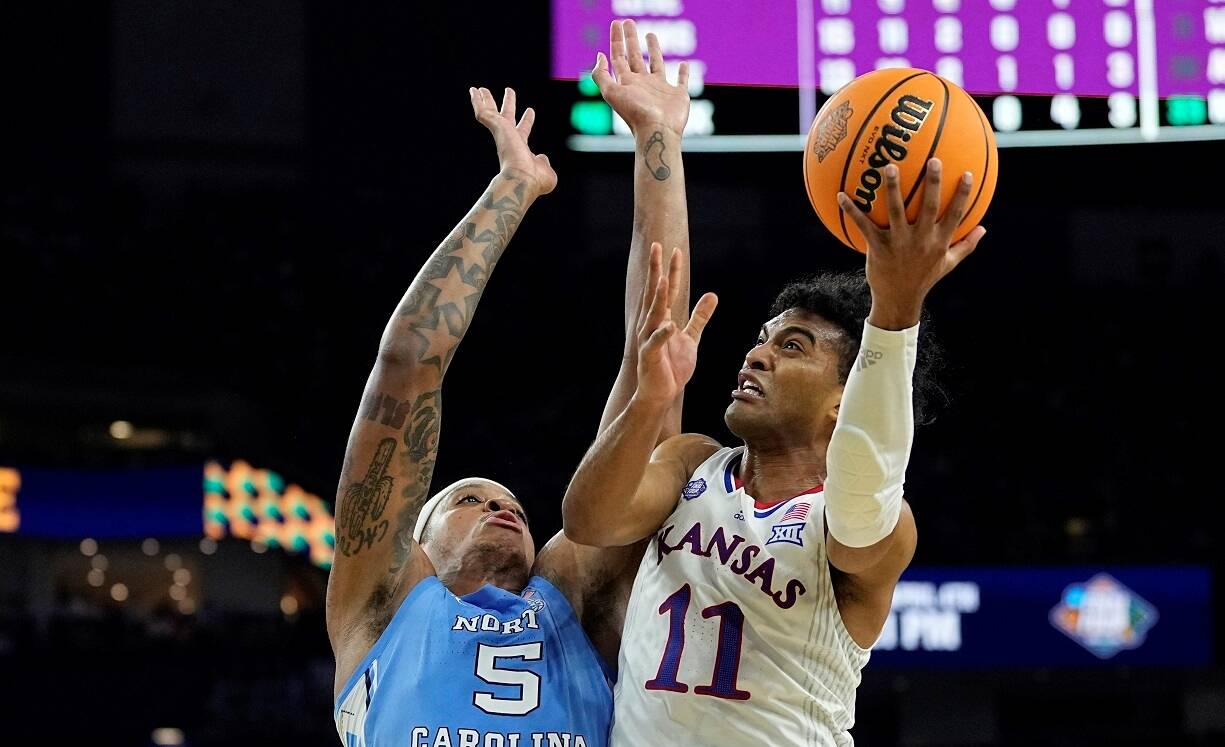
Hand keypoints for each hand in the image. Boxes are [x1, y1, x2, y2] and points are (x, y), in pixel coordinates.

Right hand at [470, 86, 556, 196]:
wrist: (523, 180)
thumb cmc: (535, 180)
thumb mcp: (545, 171)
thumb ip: (543, 163)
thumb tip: (541, 158)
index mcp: (521, 150)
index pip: (523, 131)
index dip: (527, 121)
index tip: (530, 110)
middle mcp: (510, 140)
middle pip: (507, 117)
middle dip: (509, 104)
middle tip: (509, 91)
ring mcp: (502, 134)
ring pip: (491, 113)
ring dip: (486, 100)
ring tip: (481, 89)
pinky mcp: (497, 127)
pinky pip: (484, 113)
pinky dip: (478, 102)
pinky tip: (473, 90)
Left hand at [592, 20, 689, 136]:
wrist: (657, 130)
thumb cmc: (635, 113)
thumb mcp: (611, 92)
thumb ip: (601, 75)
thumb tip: (600, 55)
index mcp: (627, 83)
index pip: (618, 56)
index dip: (616, 39)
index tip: (616, 22)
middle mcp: (642, 84)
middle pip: (635, 56)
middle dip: (631, 39)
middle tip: (629, 22)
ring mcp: (660, 90)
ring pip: (656, 64)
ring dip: (653, 50)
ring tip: (650, 34)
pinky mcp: (677, 95)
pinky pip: (681, 80)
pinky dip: (684, 73)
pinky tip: (684, 64)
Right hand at [634, 243, 717, 405]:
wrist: (659, 394)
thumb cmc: (671, 366)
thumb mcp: (690, 338)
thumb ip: (700, 316)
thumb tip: (712, 294)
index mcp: (661, 319)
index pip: (667, 290)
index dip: (671, 271)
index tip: (675, 251)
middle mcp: (651, 325)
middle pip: (655, 293)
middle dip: (656, 271)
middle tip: (656, 247)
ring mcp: (649, 340)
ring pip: (653, 314)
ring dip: (657, 297)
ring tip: (661, 279)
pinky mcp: (650, 357)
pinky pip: (656, 343)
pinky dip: (662, 334)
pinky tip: (669, 325)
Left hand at [837, 159, 985, 328]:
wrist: (898, 300)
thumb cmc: (924, 279)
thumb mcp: (948, 264)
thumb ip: (966, 245)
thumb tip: (984, 228)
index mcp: (939, 242)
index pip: (955, 215)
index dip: (963, 195)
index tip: (968, 174)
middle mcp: (921, 240)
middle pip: (930, 207)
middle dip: (933, 183)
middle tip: (934, 160)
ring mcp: (898, 243)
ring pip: (896, 211)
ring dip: (892, 189)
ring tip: (889, 167)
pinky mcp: (878, 247)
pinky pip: (864, 225)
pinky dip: (852, 210)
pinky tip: (841, 195)